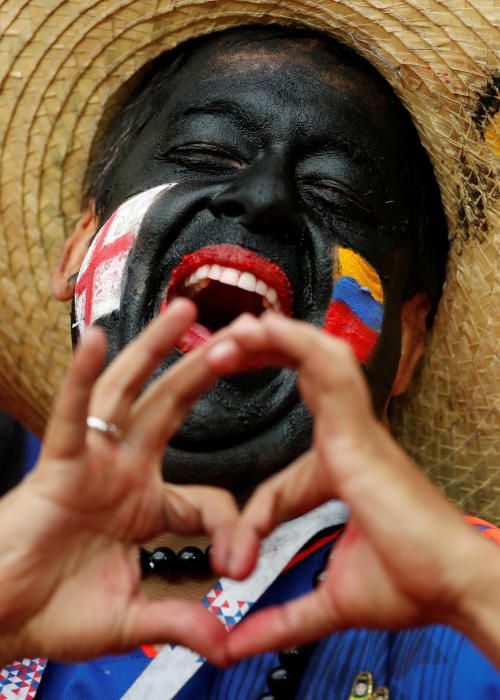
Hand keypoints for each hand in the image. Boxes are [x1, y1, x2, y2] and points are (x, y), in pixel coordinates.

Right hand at [0, 299, 237, 665]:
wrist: (3, 619)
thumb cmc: (56, 611)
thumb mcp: (131, 618)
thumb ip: (178, 622)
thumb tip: (223, 647)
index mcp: (148, 506)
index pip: (208, 498)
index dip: (232, 526)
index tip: (239, 566)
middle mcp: (124, 472)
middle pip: (171, 408)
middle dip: (205, 372)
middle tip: (242, 336)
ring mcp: (93, 463)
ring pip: (128, 394)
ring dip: (155, 351)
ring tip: (185, 311)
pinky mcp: (58, 466)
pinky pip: (73, 416)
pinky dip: (82, 378)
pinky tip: (98, 337)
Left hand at [207, 313, 499, 664]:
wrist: (453, 587)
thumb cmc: (409, 584)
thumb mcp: (329, 600)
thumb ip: (281, 620)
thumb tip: (235, 647)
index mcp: (342, 472)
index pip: (283, 474)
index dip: (254, 512)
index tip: (233, 545)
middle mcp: (350, 439)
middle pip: (303, 379)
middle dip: (264, 358)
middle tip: (221, 348)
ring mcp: (356, 428)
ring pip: (315, 361)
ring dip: (274, 340)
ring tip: (235, 327)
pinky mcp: (359, 429)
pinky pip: (327, 371)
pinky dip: (295, 345)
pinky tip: (262, 328)